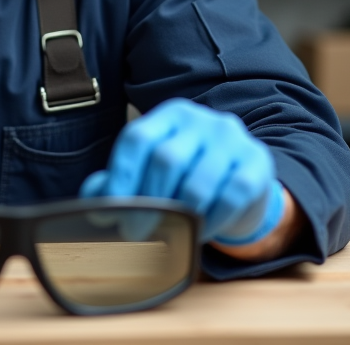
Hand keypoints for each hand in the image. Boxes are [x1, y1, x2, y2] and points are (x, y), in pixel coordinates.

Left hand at [80, 98, 283, 245]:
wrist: (243, 179)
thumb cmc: (187, 176)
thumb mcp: (152, 172)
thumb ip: (119, 183)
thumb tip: (93, 204)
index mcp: (169, 115)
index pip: (137, 138)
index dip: (120, 175)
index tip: (110, 210)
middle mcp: (200, 119)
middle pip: (166, 159)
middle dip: (147, 203)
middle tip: (135, 232)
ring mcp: (231, 138)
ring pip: (198, 182)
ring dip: (180, 216)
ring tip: (171, 234)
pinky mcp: (256, 162)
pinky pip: (231, 197)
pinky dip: (212, 221)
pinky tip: (201, 233)